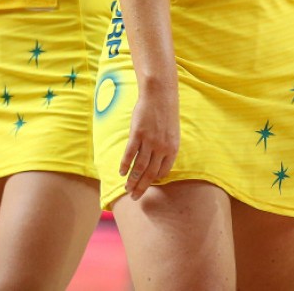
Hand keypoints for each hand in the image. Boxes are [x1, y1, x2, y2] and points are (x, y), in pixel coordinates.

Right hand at [119, 85, 179, 200]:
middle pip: (150, 173)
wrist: (160, 96)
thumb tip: (158, 163)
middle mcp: (162, 147)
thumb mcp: (172, 133)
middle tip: (134, 197)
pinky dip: (124, 165)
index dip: (154, 180)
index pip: (163, 172)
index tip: (147, 186)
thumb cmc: (166, 114)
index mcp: (173, 148)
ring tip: (126, 189)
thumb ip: (166, 148)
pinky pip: (129, 154)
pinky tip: (121, 172)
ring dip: (132, 180)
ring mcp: (149, 141)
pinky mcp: (137, 134)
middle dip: (142, 187)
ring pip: (139, 167)